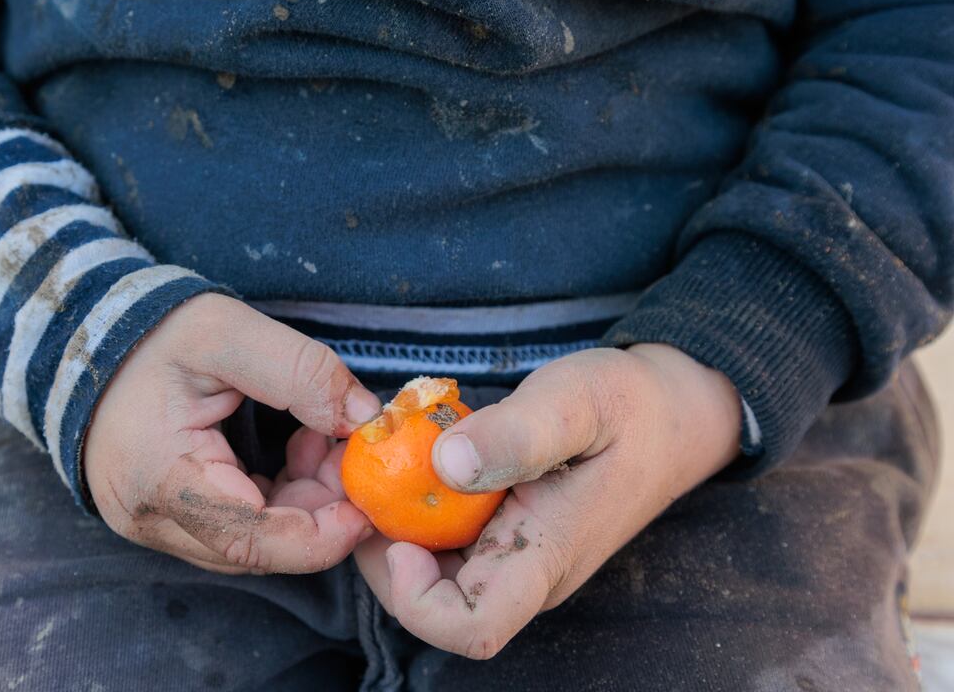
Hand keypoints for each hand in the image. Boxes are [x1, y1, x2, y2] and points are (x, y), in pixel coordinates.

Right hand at [84, 293, 381, 574]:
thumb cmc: (149, 334)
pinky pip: (235, 529)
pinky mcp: (165, 518)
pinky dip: (277, 501)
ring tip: (321, 442)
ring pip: (250, 544)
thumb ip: (300, 371)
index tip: (366, 503)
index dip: (319, 534)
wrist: (84, 337)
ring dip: (301, 505)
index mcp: (159, 478)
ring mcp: (154, 524)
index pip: (250, 538)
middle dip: (319, 512)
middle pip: (256, 549)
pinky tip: (296, 454)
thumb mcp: (226, 332)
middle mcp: (150, 518)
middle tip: (351, 456)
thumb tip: (364, 419)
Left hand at [352, 344, 741, 657]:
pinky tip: (402, 453)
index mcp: (544, 557)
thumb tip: (447, 462)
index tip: (399, 534)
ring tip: (373, 458)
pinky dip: (408, 504)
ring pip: (426, 570)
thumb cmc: (631, 406)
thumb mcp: (579, 400)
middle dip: (380, 550)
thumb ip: (520, 433)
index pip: (471, 629)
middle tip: (358, 478)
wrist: (670, 413)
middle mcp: (521, 572)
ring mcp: (508, 555)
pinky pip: (438, 538)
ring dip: (388, 524)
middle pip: (428, 604)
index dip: (417, 599)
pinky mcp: (499, 532)